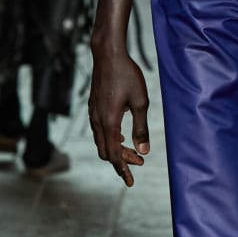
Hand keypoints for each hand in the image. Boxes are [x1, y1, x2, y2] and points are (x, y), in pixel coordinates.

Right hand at [88, 45, 149, 185]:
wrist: (108, 54)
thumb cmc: (127, 75)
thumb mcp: (141, 102)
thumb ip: (142, 129)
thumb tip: (144, 152)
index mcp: (109, 122)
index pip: (114, 155)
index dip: (123, 170)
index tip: (131, 181)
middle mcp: (98, 120)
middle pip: (106, 152)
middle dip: (121, 162)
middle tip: (139, 163)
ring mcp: (93, 114)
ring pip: (101, 142)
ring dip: (116, 150)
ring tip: (133, 152)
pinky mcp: (94, 107)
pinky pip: (99, 131)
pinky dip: (110, 139)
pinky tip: (122, 136)